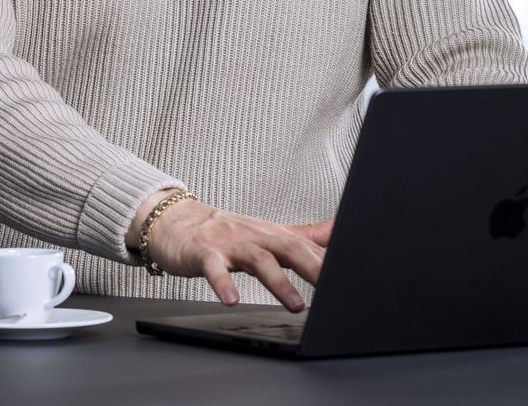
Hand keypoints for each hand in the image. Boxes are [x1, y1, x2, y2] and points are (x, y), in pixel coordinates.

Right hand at [144, 198, 333, 310]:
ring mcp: (228, 244)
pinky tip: (231, 300)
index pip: (306, 246)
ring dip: (278, 282)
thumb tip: (340, 229)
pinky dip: (223, 283)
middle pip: (288, 248)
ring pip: (257, 259)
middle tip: (333, 289)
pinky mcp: (203, 253)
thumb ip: (305, 235)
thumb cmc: (226, 231)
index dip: (328, 262)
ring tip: (296, 305)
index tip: (351, 277)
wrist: (176, 221)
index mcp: (272, 235)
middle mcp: (254, 236)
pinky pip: (214, 268)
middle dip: (312, 268)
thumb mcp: (269, 233)